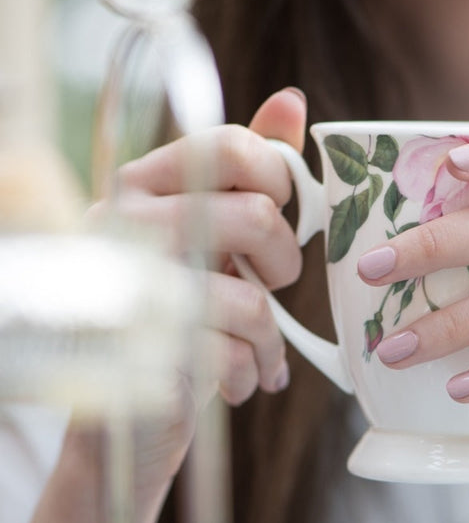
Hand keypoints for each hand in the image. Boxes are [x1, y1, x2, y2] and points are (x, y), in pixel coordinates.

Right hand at [29, 87, 306, 522]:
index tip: (284, 214)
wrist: (123, 423)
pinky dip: (250, 375)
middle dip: (283, 264)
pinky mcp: (140, 354)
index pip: (228, 146)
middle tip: (272, 286)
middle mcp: (122, 225)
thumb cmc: (180, 319)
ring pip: (250, 298)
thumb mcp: (214, 240)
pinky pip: (232, 355)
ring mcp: (127, 289)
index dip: (279, 182)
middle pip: (254, 218)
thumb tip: (292, 99)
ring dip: (268, 337)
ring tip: (259, 352)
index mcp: (141, 187)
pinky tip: (238, 382)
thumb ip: (246, 173)